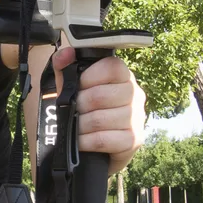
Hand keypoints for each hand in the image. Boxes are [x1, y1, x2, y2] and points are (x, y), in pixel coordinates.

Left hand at [51, 47, 146, 174]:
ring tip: (76, 127)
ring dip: (80, 126)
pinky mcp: (134, 140)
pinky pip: (102, 139)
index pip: (112, 67)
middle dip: (79, 105)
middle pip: (101, 95)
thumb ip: (66, 68)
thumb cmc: (88, 113)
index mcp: (124, 77)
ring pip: (99, 119)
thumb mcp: (75, 88)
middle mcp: (135, 95)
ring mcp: (137, 118)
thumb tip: (65, 54)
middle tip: (74, 111)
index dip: (89, 76)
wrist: (99, 149)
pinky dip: (85, 141)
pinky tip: (81, 141)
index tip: (79, 85)